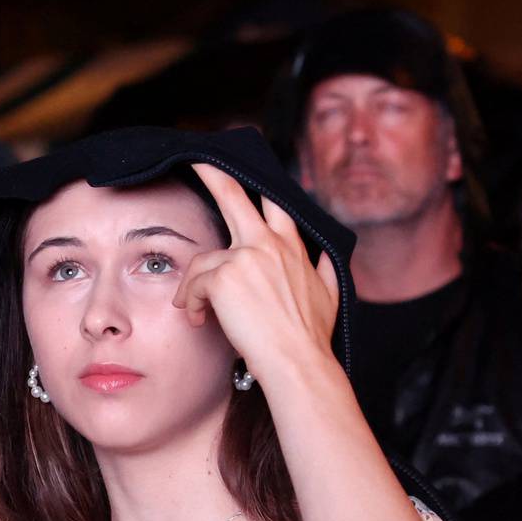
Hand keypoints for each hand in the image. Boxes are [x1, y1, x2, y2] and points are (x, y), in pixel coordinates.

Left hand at [173, 163, 340, 383]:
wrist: (299, 360)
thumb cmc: (311, 337)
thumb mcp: (331, 295)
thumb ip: (325, 269)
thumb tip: (329, 258)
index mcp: (292, 246)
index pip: (274, 204)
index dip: (258, 187)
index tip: (243, 175)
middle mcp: (269, 243)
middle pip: (234, 195)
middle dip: (213, 174)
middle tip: (198, 160)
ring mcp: (246, 256)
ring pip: (203, 260)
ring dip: (193, 287)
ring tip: (197, 311)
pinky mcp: (224, 275)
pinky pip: (193, 284)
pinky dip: (190, 303)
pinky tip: (198, 319)